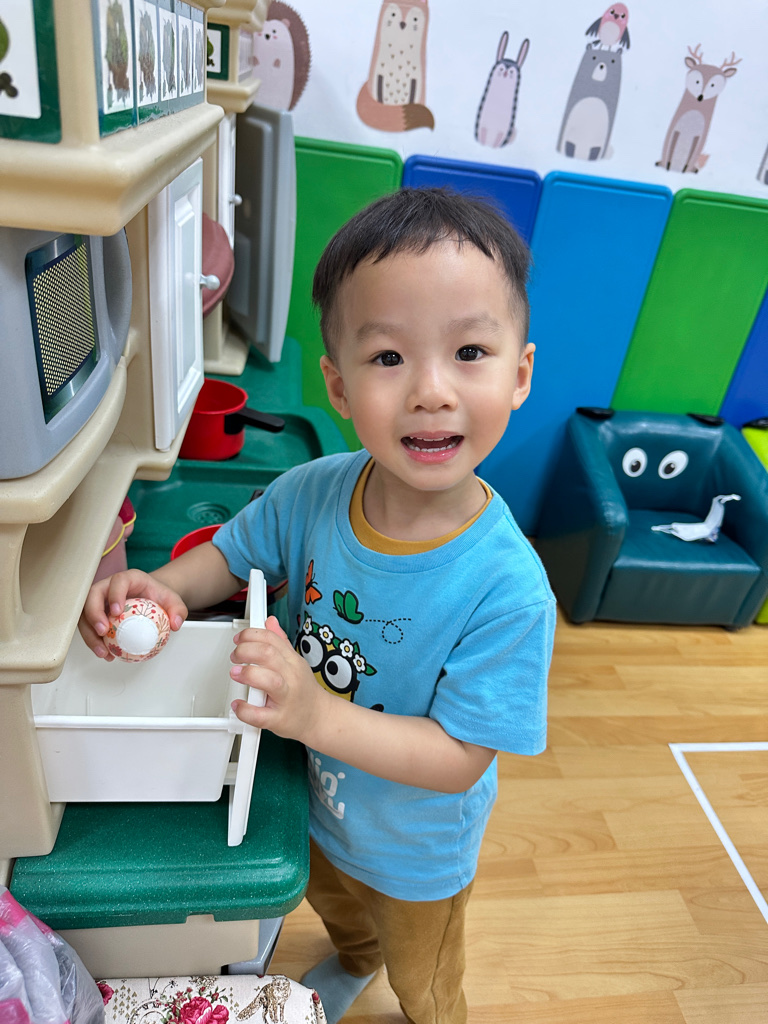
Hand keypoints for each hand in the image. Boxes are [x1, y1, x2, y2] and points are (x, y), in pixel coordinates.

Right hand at [79, 568, 187, 659]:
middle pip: (93, 595)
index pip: (118, 581)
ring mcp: (100, 600)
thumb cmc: (158, 597)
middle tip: (103, 632)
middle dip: (94, 614)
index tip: (116, 612)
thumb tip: (175, 624)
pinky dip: (94, 641)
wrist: (150, 599)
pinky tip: (105, 654)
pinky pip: (89, 626)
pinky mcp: (96, 613)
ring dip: (90, 633)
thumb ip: (178, 610)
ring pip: (85, 613)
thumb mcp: (173, 601)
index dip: (114, 594)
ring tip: (102, 651)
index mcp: (129, 578)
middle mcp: (109, 586)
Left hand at [230, 616, 327, 742]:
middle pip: (269, 654)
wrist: (318, 718)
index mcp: (293, 661)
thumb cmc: (303, 691)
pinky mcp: (279, 719)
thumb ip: (280, 642)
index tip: (238, 640)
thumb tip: (270, 621)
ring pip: (270, 681)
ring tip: (236, 674)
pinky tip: (238, 705)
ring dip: (248, 675)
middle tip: (235, 657)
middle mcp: (291, 677)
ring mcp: (286, 699)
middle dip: (246, 650)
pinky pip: (260, 715)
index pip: (271, 639)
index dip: (251, 635)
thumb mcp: (295, 662)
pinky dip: (245, 709)